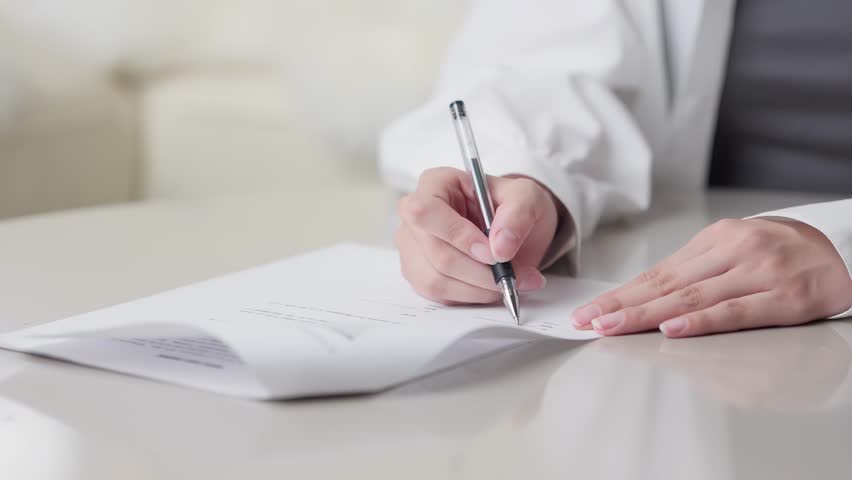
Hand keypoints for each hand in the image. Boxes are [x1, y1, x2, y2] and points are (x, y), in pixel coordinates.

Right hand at [395, 167, 559, 304]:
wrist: (511, 231)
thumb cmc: (511, 208)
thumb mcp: (527, 197)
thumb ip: (519, 214)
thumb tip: (501, 246)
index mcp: (435, 184)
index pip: (427, 211)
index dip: (458, 235)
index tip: (494, 253)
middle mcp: (415, 216)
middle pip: (436, 252)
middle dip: (480, 271)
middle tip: (514, 275)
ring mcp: (413, 248)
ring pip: (436, 279)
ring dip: (478, 287)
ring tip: (509, 281)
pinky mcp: (419, 275)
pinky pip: (440, 296)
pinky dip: (472, 296)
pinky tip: (491, 286)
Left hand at [572, 218, 851, 336]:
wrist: (842, 251)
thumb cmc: (779, 255)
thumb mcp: (733, 252)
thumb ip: (694, 272)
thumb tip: (643, 299)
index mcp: (716, 239)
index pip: (657, 271)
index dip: (621, 293)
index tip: (590, 309)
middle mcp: (734, 250)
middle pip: (667, 283)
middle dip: (622, 305)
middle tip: (589, 320)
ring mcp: (760, 272)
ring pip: (693, 297)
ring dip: (648, 315)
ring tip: (614, 327)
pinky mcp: (786, 297)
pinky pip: (736, 311)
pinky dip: (701, 321)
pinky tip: (672, 328)